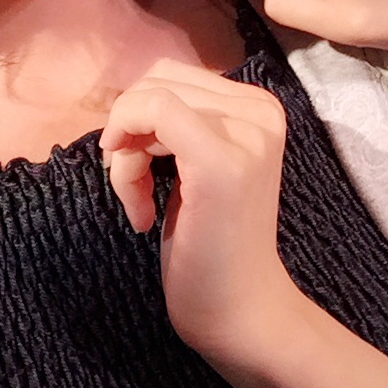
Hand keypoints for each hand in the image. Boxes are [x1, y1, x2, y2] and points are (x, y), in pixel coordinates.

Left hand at [100, 58, 294, 359]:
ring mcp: (246, 135)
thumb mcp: (194, 164)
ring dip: (126, 153)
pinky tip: (139, 212)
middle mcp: (261, 111)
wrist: (239, 312)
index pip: (172, 75)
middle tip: (135, 188)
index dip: (137, 116)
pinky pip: (153, 112)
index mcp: (260, 107)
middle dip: (128, 131)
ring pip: (149, 98)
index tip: (137, 171)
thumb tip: (130, 94)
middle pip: (157, 81)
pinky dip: (127, 160)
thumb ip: (178, 120)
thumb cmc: (210, 245)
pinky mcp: (221, 161)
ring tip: (140, 204)